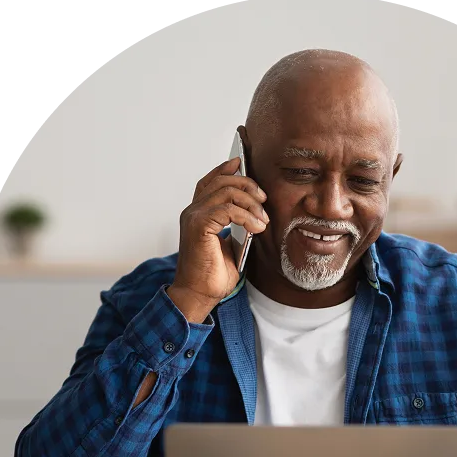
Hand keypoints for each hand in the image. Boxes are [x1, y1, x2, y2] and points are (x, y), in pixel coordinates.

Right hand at [167, 157, 268, 321]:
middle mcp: (192, 211)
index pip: (210, 182)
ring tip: (263, 220)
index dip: (225, 170)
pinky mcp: (199, 226)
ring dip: (251, 203)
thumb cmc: (213, 274)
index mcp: (198, 214)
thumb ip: (237, 226)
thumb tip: (254, 213)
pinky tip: (257, 228)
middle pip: (222, 182)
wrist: (200, 294)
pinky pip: (227, 210)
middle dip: (247, 185)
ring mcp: (194, 217)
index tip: (241, 162)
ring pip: (227, 192)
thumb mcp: (231, 244)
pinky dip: (247, 216)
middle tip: (264, 200)